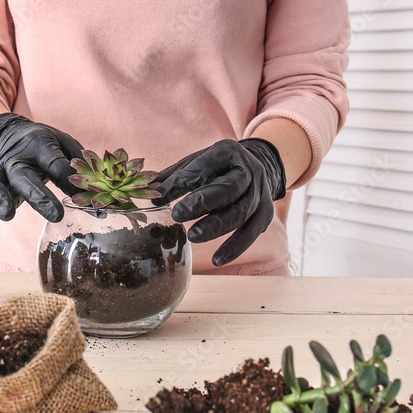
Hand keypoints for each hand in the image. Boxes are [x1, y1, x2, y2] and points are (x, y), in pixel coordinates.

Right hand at [0, 113, 84, 224]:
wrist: (7, 134)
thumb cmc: (42, 144)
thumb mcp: (63, 143)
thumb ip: (77, 165)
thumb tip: (94, 200)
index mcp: (38, 145)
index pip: (54, 162)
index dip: (68, 179)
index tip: (84, 196)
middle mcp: (15, 159)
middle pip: (23, 176)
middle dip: (39, 196)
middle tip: (56, 215)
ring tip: (7, 215)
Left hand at [151, 139, 285, 266]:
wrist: (258, 167)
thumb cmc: (218, 167)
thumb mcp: (198, 161)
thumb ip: (175, 176)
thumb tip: (148, 192)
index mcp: (227, 152)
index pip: (203, 166)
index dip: (181, 181)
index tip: (160, 197)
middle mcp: (248, 171)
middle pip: (228, 189)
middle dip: (203, 203)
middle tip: (178, 215)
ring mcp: (259, 193)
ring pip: (240, 212)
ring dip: (216, 227)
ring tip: (193, 237)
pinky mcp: (264, 214)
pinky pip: (250, 233)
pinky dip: (234, 248)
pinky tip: (217, 259)